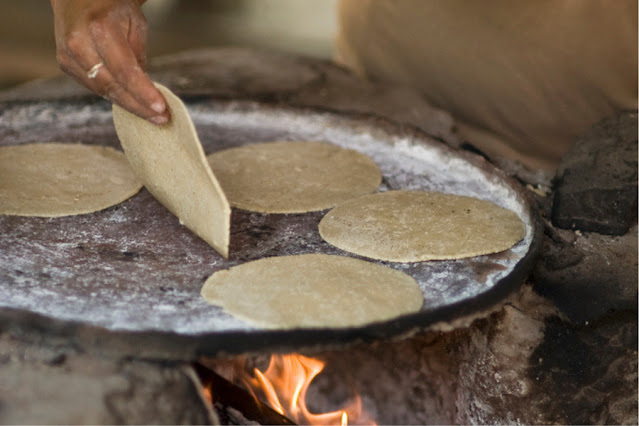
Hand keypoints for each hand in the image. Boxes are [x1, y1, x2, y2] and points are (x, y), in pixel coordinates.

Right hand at [51, 0, 168, 123]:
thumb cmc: (109, 5)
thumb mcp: (135, 22)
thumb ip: (139, 55)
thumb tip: (146, 88)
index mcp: (99, 28)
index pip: (125, 71)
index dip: (143, 93)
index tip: (161, 108)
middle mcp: (79, 43)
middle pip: (112, 86)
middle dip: (138, 106)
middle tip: (160, 118)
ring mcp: (68, 55)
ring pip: (102, 91)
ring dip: (128, 105)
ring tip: (150, 115)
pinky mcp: (65, 64)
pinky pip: (93, 87)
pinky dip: (113, 95)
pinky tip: (130, 102)